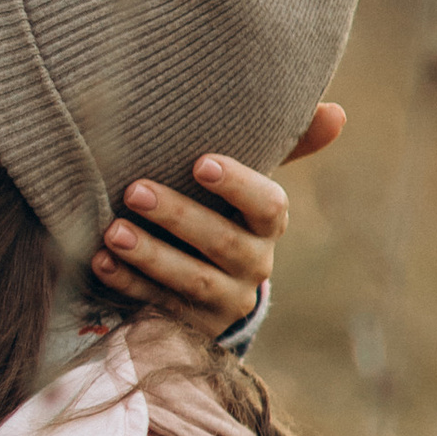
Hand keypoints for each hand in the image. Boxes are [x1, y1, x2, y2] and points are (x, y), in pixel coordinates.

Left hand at [92, 104, 343, 336]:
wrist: (204, 286)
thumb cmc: (220, 214)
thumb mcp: (244, 185)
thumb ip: (282, 148)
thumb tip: (336, 111)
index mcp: (267, 225)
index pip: (269, 205)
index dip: (237, 185)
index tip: (200, 162)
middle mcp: (253, 264)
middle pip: (222, 242)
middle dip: (178, 215)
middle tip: (134, 190)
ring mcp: (223, 299)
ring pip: (191, 280)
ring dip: (149, 254)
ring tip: (111, 232)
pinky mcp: (189, 325)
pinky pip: (158, 306)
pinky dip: (127, 284)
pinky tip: (100, 262)